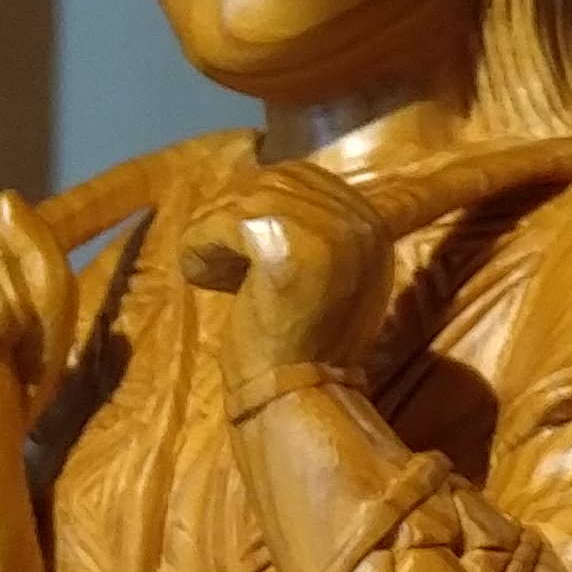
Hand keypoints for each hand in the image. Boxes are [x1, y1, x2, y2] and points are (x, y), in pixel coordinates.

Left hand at [186, 156, 389, 388]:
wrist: (297, 394)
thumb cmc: (306, 343)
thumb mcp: (333, 276)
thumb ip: (319, 231)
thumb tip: (270, 191)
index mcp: (372, 224)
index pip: (307, 178)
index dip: (268, 204)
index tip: (255, 247)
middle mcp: (357, 218)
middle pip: (274, 180)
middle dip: (239, 215)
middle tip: (229, 263)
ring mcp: (323, 227)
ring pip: (242, 199)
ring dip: (216, 235)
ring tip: (218, 274)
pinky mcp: (280, 242)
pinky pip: (218, 222)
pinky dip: (199, 249)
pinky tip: (207, 281)